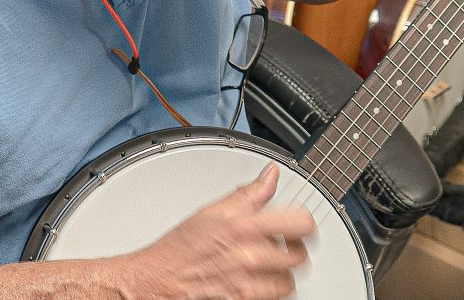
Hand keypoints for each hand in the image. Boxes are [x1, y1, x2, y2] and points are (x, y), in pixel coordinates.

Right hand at [119, 164, 315, 299]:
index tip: (301, 225)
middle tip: (285, 246)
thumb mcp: (212, 212)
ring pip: (289, 282)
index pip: (300, 223)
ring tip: (270, 266)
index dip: (305, 224)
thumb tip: (271, 175)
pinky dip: (269, 291)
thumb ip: (248, 194)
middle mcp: (248, 256)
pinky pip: (272, 298)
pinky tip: (259, 281)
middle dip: (293, 250)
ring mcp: (247, 284)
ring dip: (283, 273)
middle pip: (298, 256)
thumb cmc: (180, 249)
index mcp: (243, 227)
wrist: (158, 280)